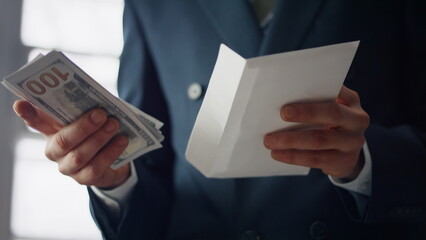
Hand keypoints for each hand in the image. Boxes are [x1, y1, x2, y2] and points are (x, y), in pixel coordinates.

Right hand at [13, 100, 129, 187]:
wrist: (112, 158)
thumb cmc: (95, 132)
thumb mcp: (87, 117)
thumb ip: (83, 107)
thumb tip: (91, 94)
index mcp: (51, 131)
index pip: (35, 121)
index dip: (27, 114)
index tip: (20, 103)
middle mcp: (55, 150)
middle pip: (63, 141)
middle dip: (83, 126)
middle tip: (101, 113)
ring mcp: (68, 167)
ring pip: (80, 155)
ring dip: (99, 138)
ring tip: (114, 124)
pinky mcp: (85, 178)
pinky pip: (96, 167)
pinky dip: (111, 152)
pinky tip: (122, 140)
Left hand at [263, 86, 369, 179]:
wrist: (346, 152)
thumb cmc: (328, 123)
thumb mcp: (327, 109)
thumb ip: (313, 101)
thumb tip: (278, 99)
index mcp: (351, 101)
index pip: (338, 91)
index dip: (320, 88)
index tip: (300, 89)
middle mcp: (357, 120)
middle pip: (332, 113)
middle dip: (306, 113)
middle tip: (282, 114)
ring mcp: (353, 142)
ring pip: (320, 140)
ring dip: (291, 140)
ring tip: (270, 141)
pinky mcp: (344, 160)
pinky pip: (316, 159)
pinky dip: (293, 156)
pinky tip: (277, 154)